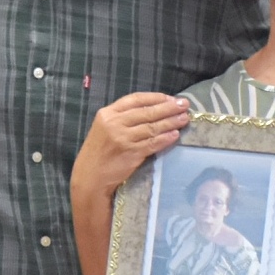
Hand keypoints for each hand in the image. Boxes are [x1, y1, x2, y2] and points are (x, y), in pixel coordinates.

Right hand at [74, 93, 189, 195]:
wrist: (90, 177)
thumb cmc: (99, 152)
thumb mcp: (104, 128)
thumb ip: (122, 117)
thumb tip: (152, 109)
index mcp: (107, 113)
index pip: (136, 99)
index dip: (156, 98)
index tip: (170, 98)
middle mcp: (115, 123)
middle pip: (147, 112)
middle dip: (168, 108)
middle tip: (184, 105)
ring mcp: (123, 139)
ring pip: (152, 127)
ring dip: (171, 122)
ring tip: (184, 119)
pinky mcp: (131, 154)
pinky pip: (152, 143)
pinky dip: (165, 139)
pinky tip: (175, 135)